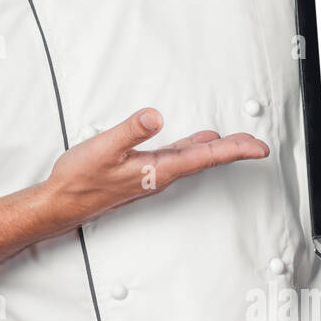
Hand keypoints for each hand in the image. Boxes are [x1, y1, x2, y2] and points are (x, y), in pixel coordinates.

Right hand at [41, 107, 268, 228]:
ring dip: (216, 150)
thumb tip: (155, 117)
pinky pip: (177, 158)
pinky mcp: (142, 171)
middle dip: (234, 150)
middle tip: (257, 144)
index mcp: (159, 169)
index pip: (206, 157)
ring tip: (236, 141)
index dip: (236, 150)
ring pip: (193, 159)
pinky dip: (193, 148)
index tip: (259, 147)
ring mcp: (152, 174)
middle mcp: (161, 174)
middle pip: (206, 159)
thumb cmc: (80, 180)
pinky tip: (197, 142)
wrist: (61, 204)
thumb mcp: (104, 149)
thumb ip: (130, 131)